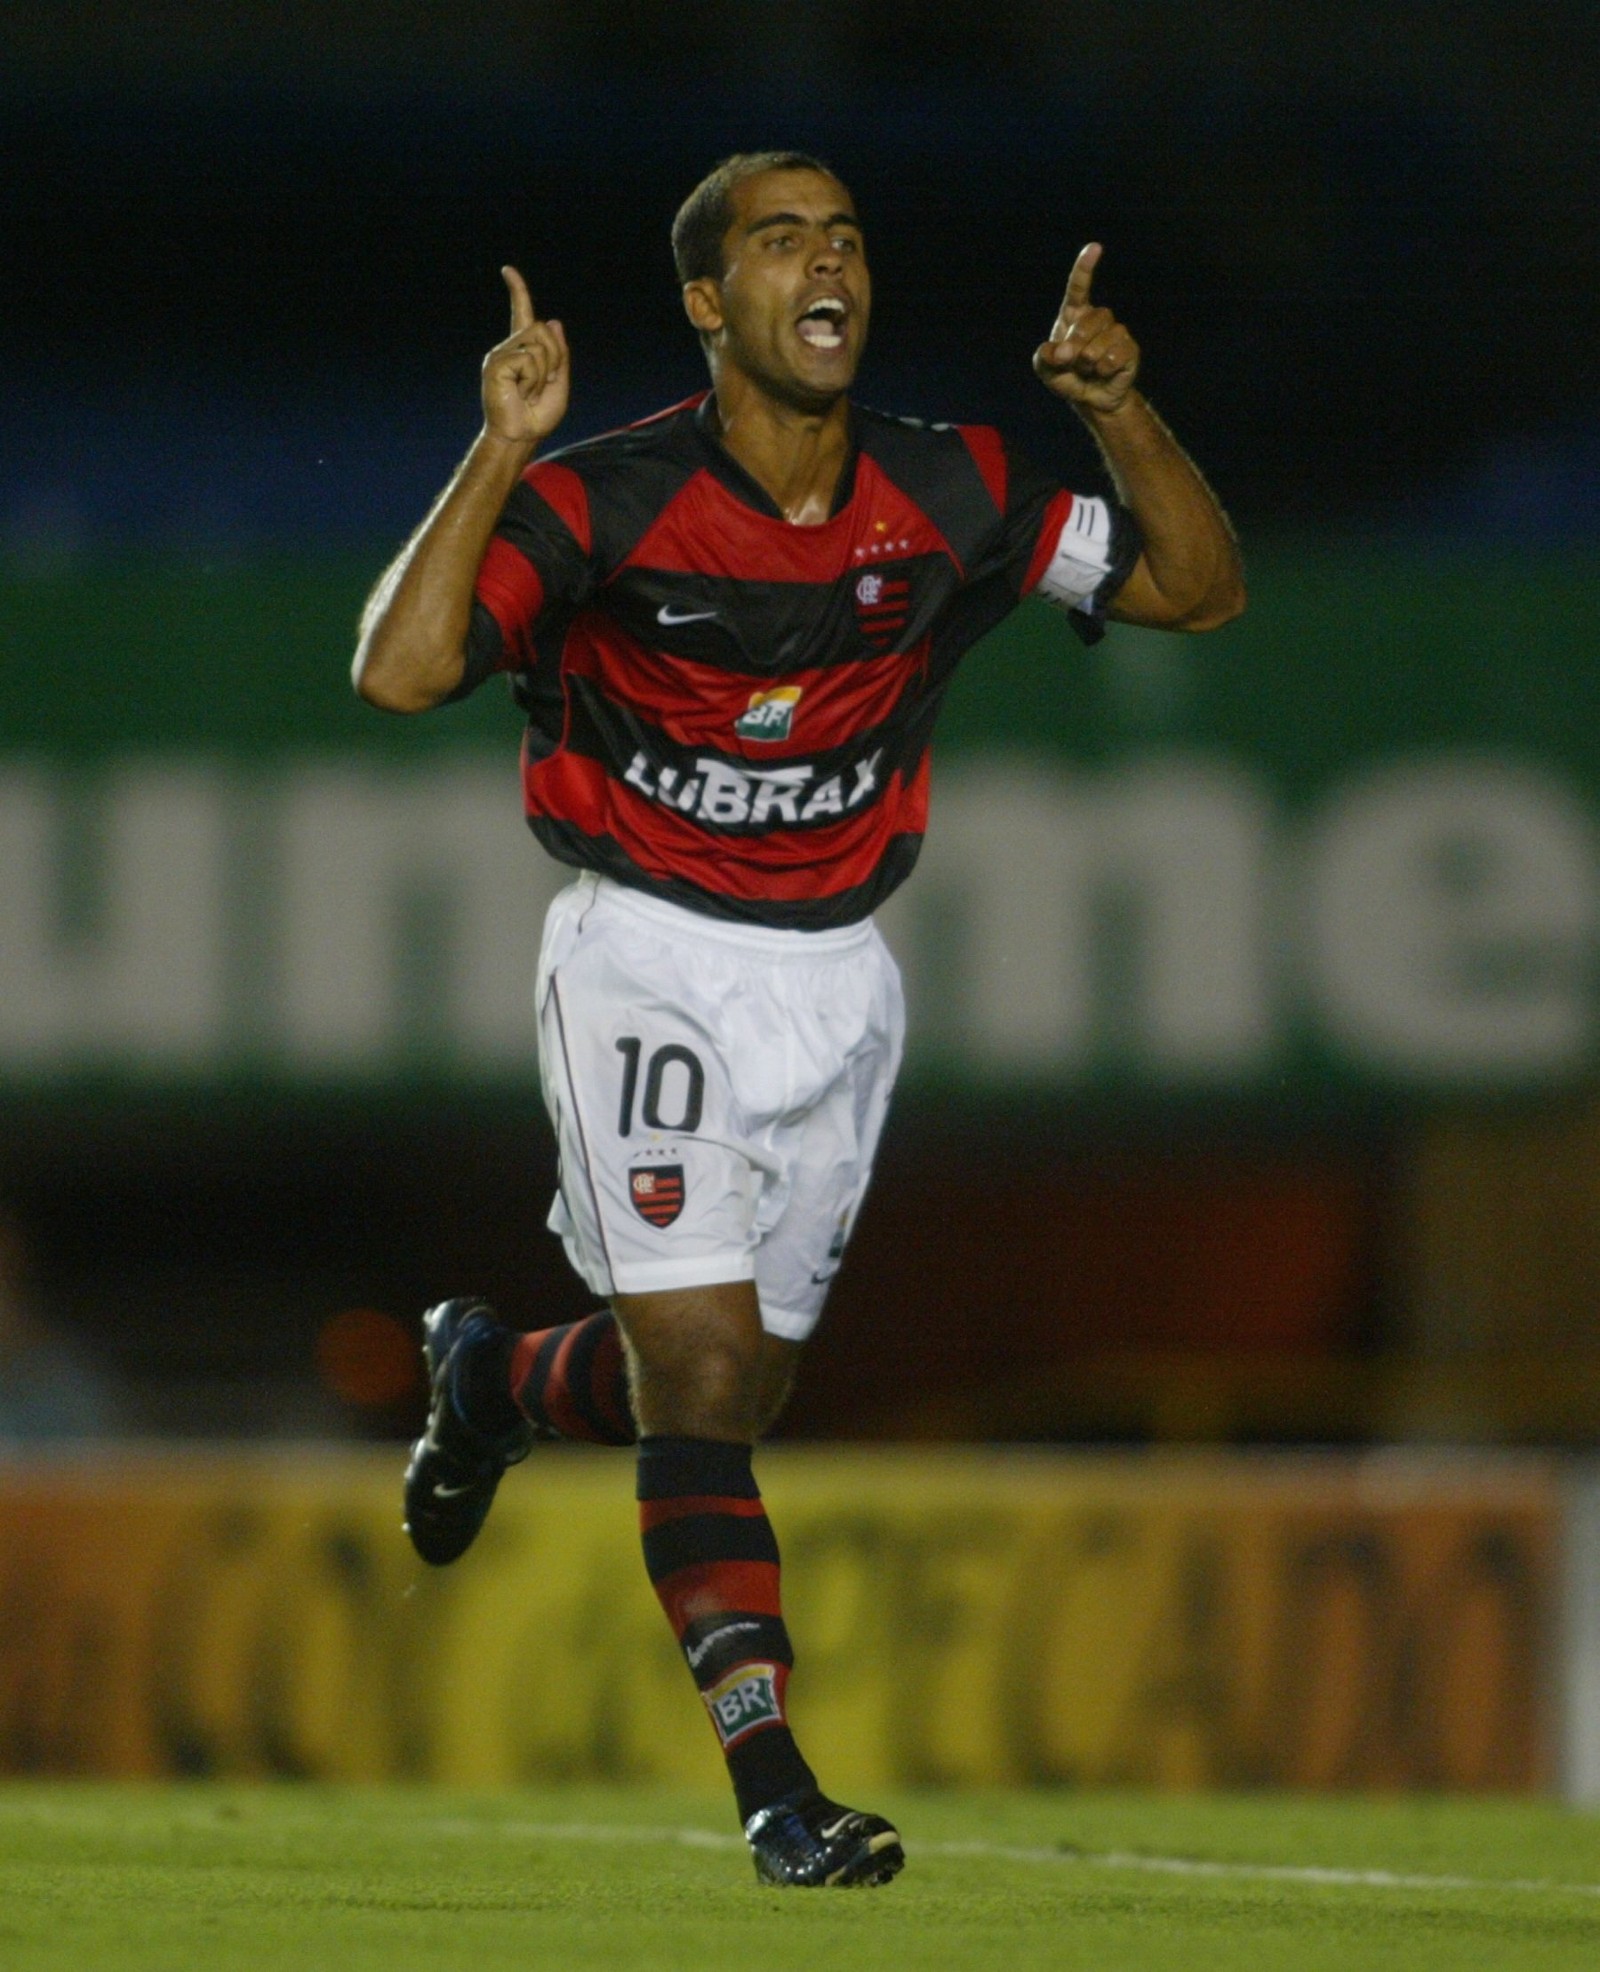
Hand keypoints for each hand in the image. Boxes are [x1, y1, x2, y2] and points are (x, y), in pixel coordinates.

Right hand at [481, 266, 569, 445]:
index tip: (507, 270)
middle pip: (543, 329)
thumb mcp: (559, 382)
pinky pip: (529, 359)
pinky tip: (522, 392)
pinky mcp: (496, 364)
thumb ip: (559, 354)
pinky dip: (534, 379)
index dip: (517, 291)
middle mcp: (509, 347)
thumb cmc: (537, 415)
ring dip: (544, 372)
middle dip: (555, 357)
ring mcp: (501, 355)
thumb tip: (552, 320)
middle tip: (543, 385)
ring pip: (539, 343)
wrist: (521, 436)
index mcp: (523, 350)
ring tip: (530, 391)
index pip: (521, 313)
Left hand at [1032, 244, 1138, 413]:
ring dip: (1089, 360)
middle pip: (1090, 319)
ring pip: (1104, 338)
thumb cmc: (1066, 377)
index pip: (1079, 288)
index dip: (1085, 268)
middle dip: (1076, 344)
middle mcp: (1097, 318)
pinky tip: (1102, 372)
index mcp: (1075, 315)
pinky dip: (1103, 368)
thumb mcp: (1046, 369)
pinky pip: (1116, 354)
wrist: (1090, 399)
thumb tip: (1058, 351)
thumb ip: (1044, 357)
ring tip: (1088, 369)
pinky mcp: (1130, 349)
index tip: (1094, 248)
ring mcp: (1116, 331)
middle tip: (1070, 361)